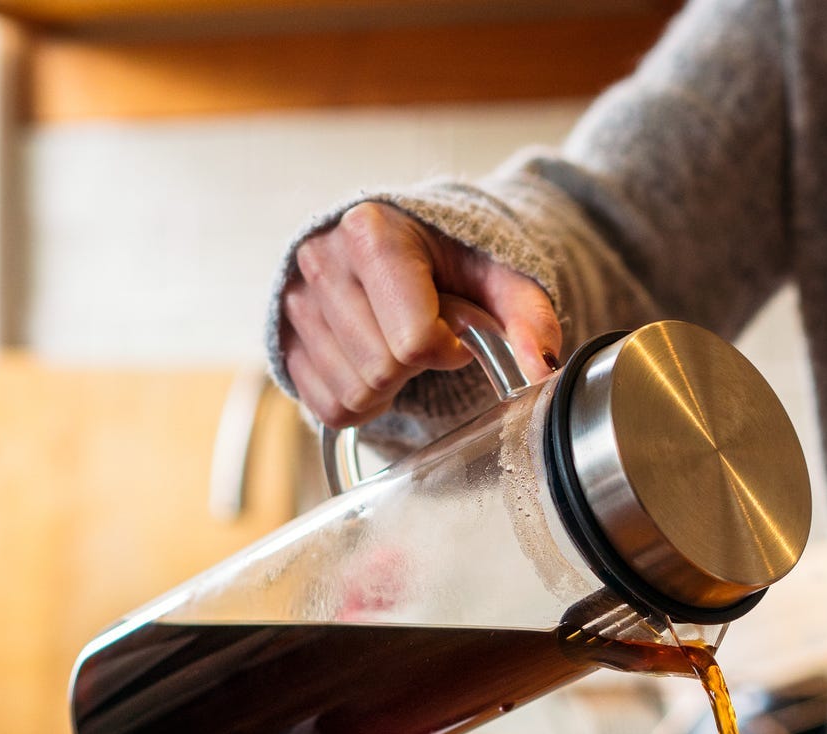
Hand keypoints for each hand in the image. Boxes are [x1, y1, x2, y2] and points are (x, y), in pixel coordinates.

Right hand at [279, 202, 563, 428]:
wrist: (406, 246)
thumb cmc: (455, 262)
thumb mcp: (502, 277)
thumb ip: (529, 317)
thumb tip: (542, 367)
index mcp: (372, 232)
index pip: (413, 340)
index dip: (447, 348)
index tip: (455, 331)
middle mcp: (321, 259)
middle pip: (382, 370)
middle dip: (417, 367)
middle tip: (427, 335)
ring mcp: (295, 300)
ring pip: (353, 393)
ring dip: (390, 385)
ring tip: (399, 345)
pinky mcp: (284, 338)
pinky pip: (327, 407)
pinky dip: (361, 400)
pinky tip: (374, 363)